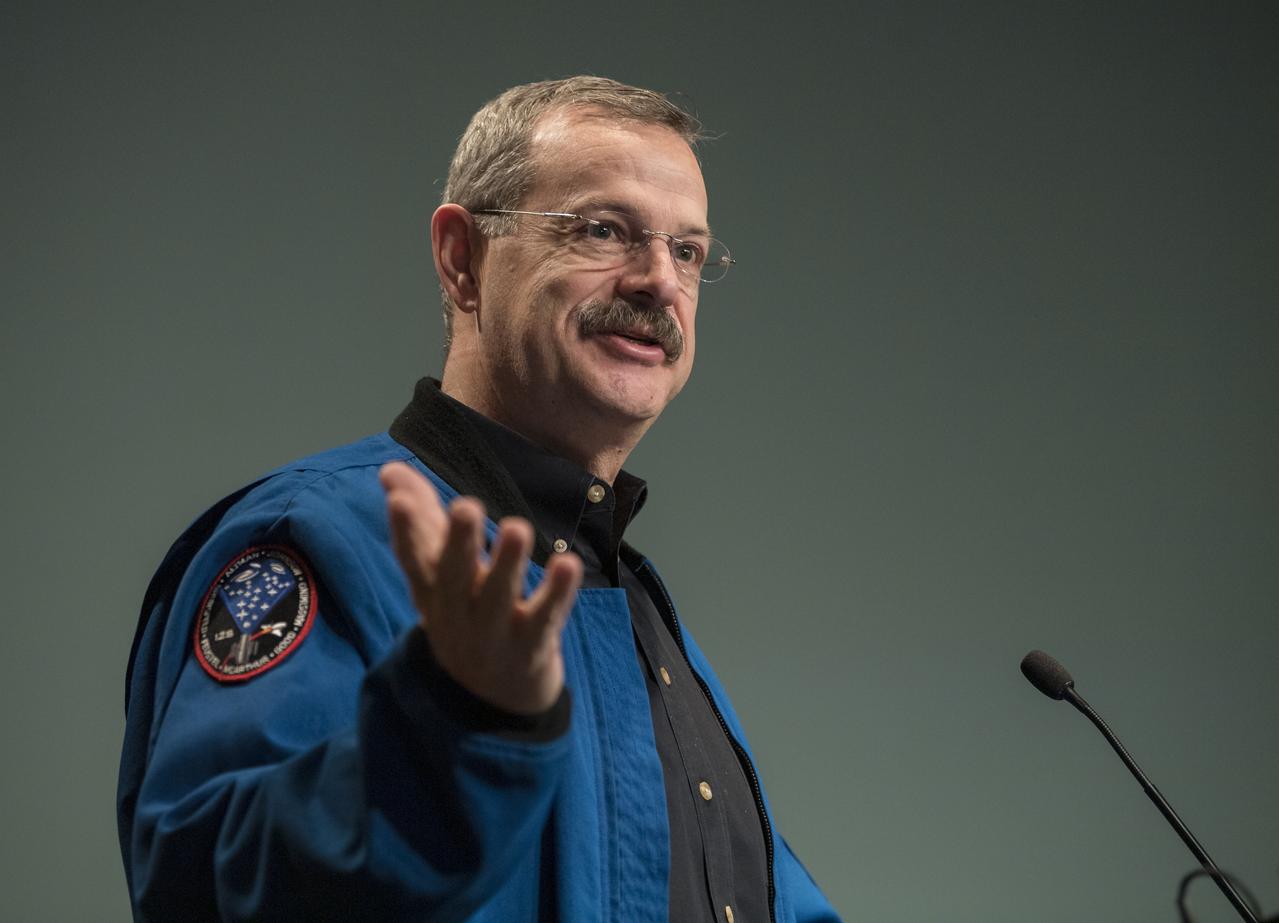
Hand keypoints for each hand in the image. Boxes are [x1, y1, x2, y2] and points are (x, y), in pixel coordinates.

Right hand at [379, 461, 581, 714]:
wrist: (493, 701)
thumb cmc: (464, 616)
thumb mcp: (437, 576)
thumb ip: (421, 521)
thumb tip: (391, 470)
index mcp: (432, 591)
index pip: (413, 559)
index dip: (405, 530)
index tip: (399, 499)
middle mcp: (458, 613)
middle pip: (454, 577)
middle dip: (458, 542)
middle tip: (466, 506)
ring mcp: (494, 633)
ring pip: (499, 597)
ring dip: (507, 563)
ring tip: (517, 527)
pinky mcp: (531, 647)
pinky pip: (545, 618)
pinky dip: (556, 593)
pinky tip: (568, 564)